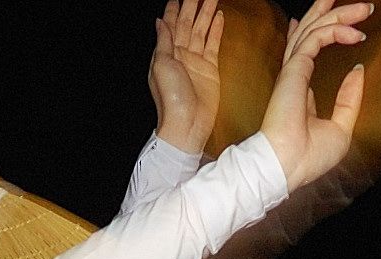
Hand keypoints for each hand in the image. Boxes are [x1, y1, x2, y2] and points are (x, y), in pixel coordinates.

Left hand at [149, 0, 224, 154]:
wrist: (187, 124)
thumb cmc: (171, 98)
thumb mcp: (162, 65)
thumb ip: (164, 41)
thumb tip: (161, 21)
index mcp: (166, 53)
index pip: (171, 24)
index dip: (174, 9)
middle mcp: (180, 55)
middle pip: (187, 23)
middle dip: (193, 5)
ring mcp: (196, 61)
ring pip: (202, 30)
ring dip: (206, 13)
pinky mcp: (210, 69)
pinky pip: (214, 44)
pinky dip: (216, 30)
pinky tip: (219, 17)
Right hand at [259, 0, 371, 190]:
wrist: (287, 166)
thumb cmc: (308, 157)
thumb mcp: (340, 127)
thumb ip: (349, 99)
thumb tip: (358, 69)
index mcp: (300, 92)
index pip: (307, 54)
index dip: (320, 36)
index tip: (340, 27)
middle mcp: (295, 77)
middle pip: (311, 34)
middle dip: (330, 13)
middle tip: (357, 5)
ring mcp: (293, 71)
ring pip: (315, 30)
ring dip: (338, 14)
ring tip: (362, 7)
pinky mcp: (295, 69)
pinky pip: (318, 38)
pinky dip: (338, 31)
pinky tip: (356, 34)